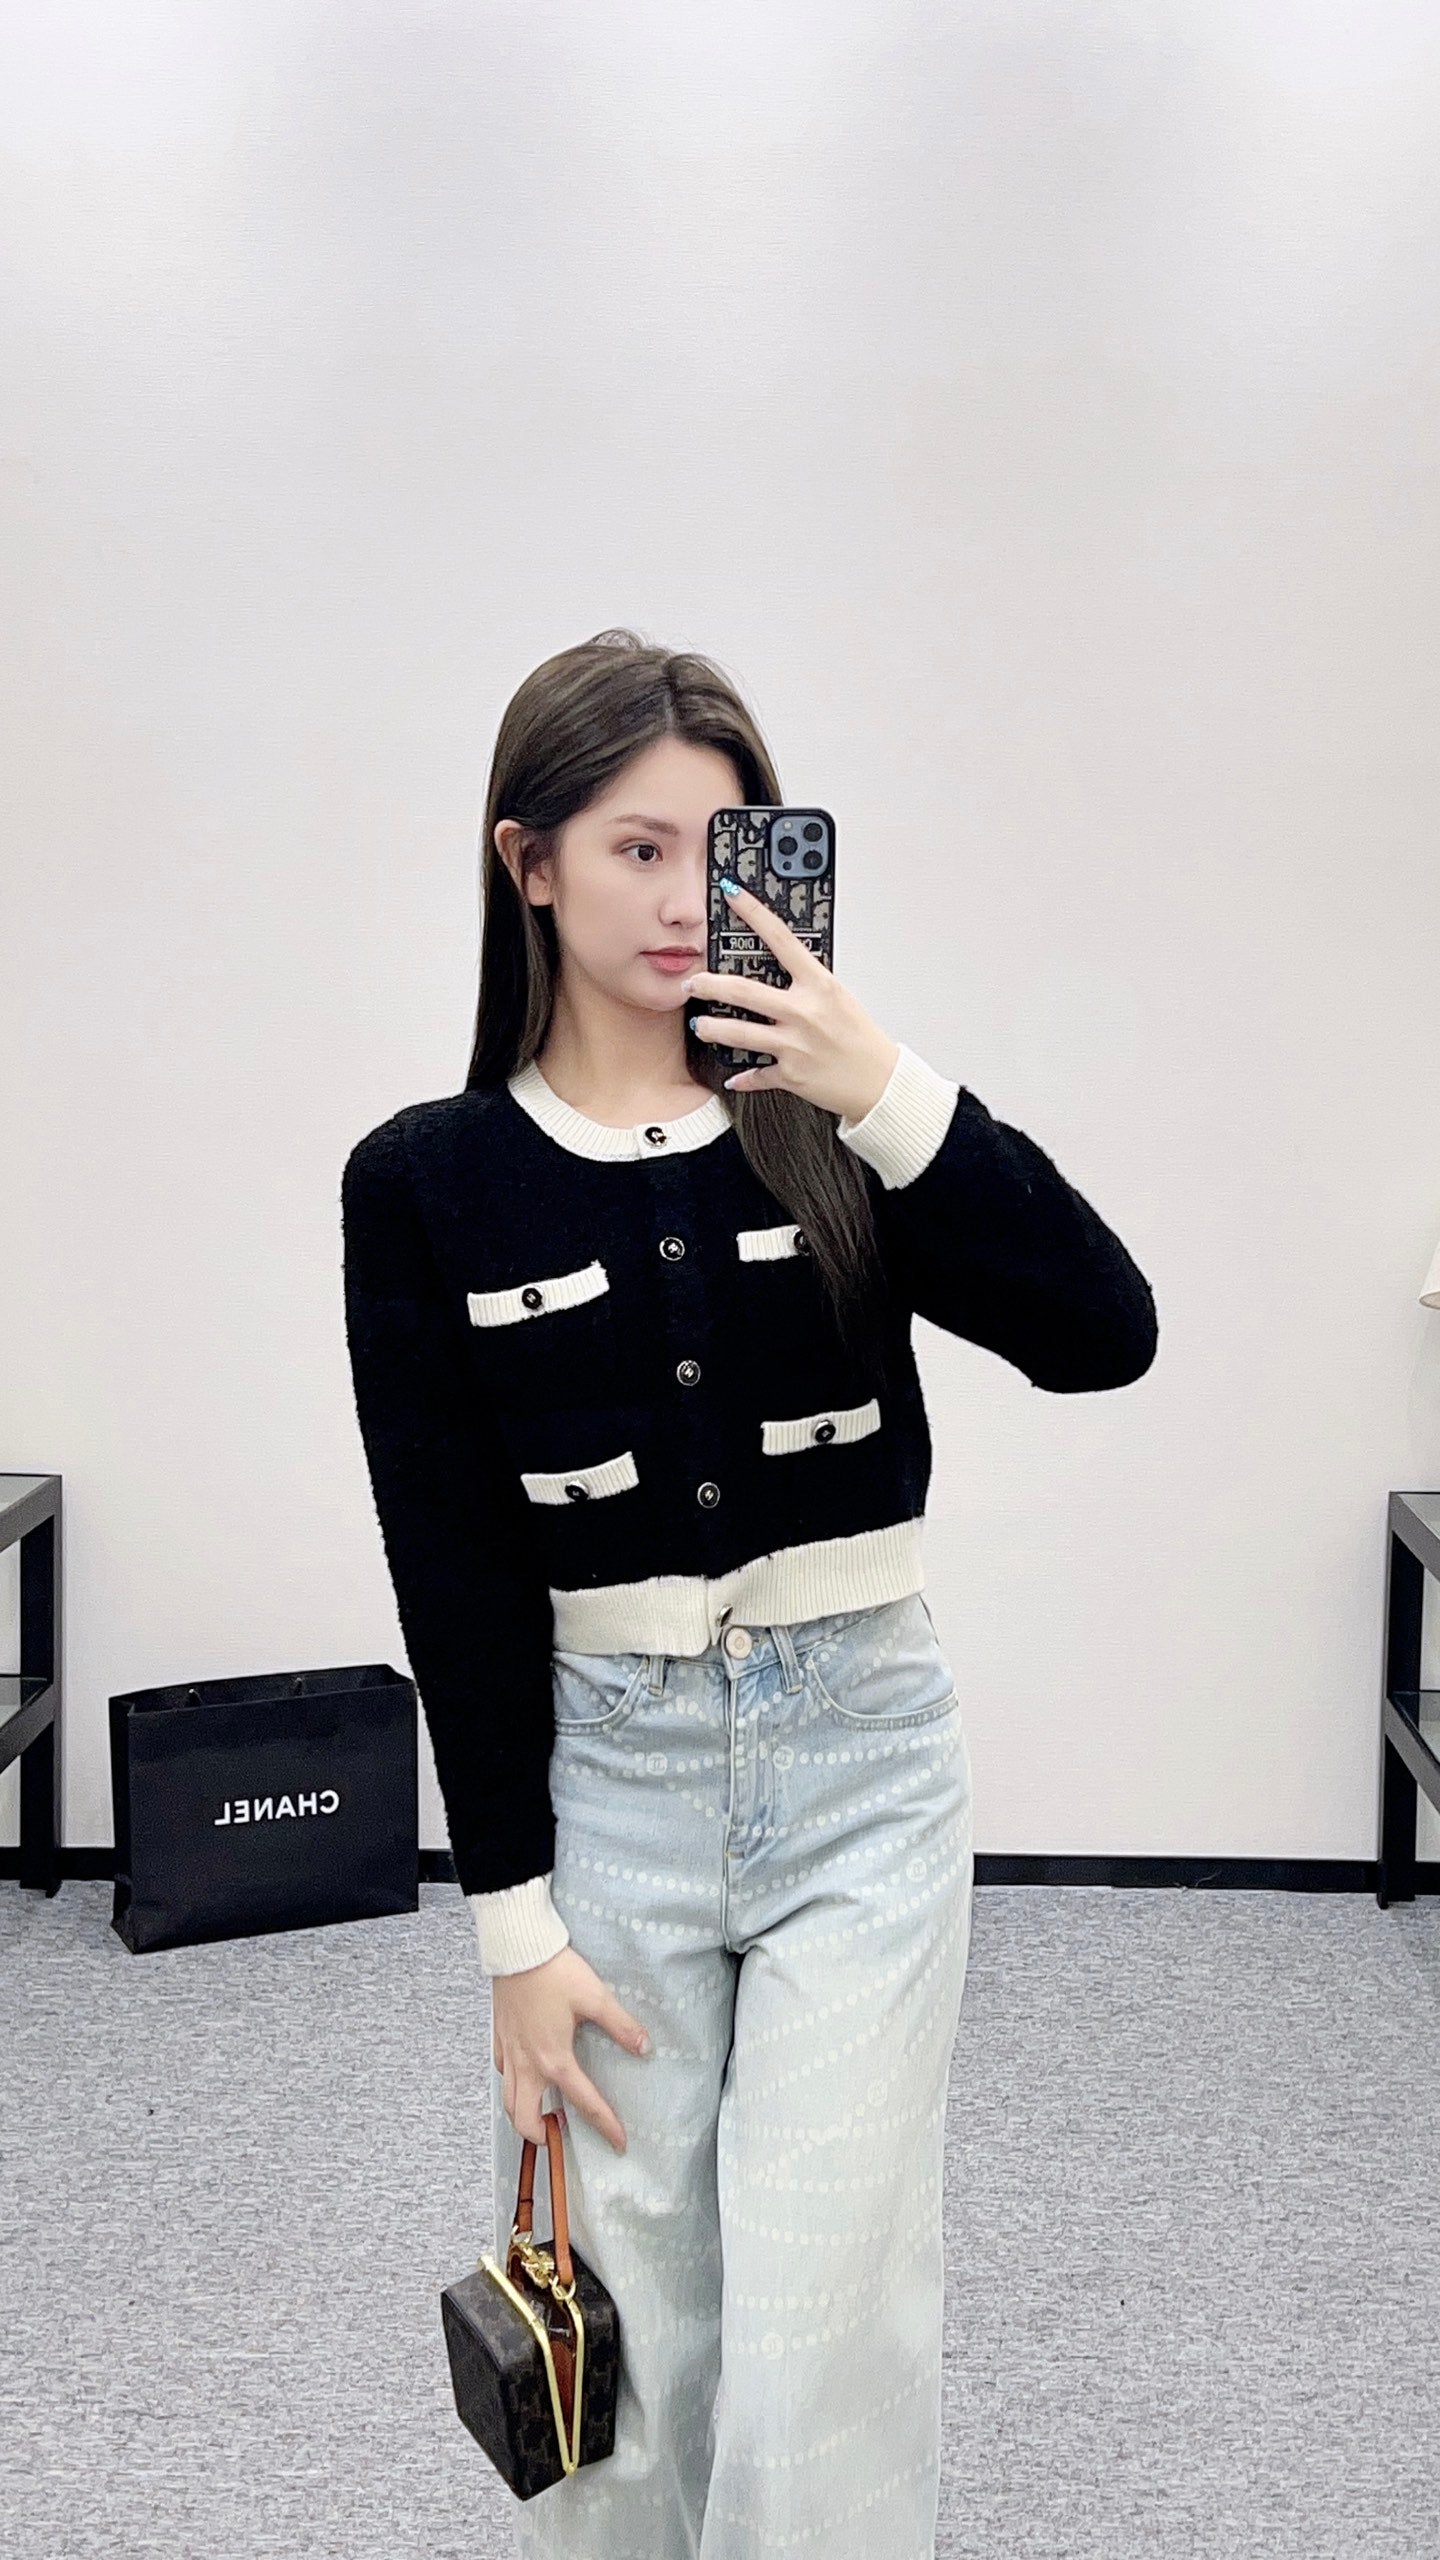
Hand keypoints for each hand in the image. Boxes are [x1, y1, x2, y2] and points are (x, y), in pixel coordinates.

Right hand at [491, 1944, 650, 2153]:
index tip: (618, 2143)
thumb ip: (621, 2026)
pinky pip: (501, 2072)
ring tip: (540, 2114)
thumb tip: (644, 2047)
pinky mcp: (499, 2036)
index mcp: (555, 2059)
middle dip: (541, 2137)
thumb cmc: (554, 1971)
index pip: (584, 2103)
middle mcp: (528, 2063)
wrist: (517, 1948)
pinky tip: (524, 2074)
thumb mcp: (595, 1997)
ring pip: (507, 2100)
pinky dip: (511, 2082)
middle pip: (525, 2119)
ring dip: (522, 2115)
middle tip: (560, 2135)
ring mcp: (509, 2051)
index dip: (605, 2126)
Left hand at [682, 881, 899, 1119]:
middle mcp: (803, 1012)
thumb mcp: (838, 997)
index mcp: (819, 985)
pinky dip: (743, 1076)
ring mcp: (794, 1045)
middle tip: (693, 983)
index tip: (731, 893)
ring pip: (739, 1033)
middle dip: (710, 985)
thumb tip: (778, 968)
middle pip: (743, 991)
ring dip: (712, 1029)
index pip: (780, 938)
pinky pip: (756, 1074)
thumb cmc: (861, 1037)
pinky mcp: (790, 1074)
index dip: (752, 911)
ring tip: (701, 1026)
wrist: (879, 1080)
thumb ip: (807, 983)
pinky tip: (733, 1074)